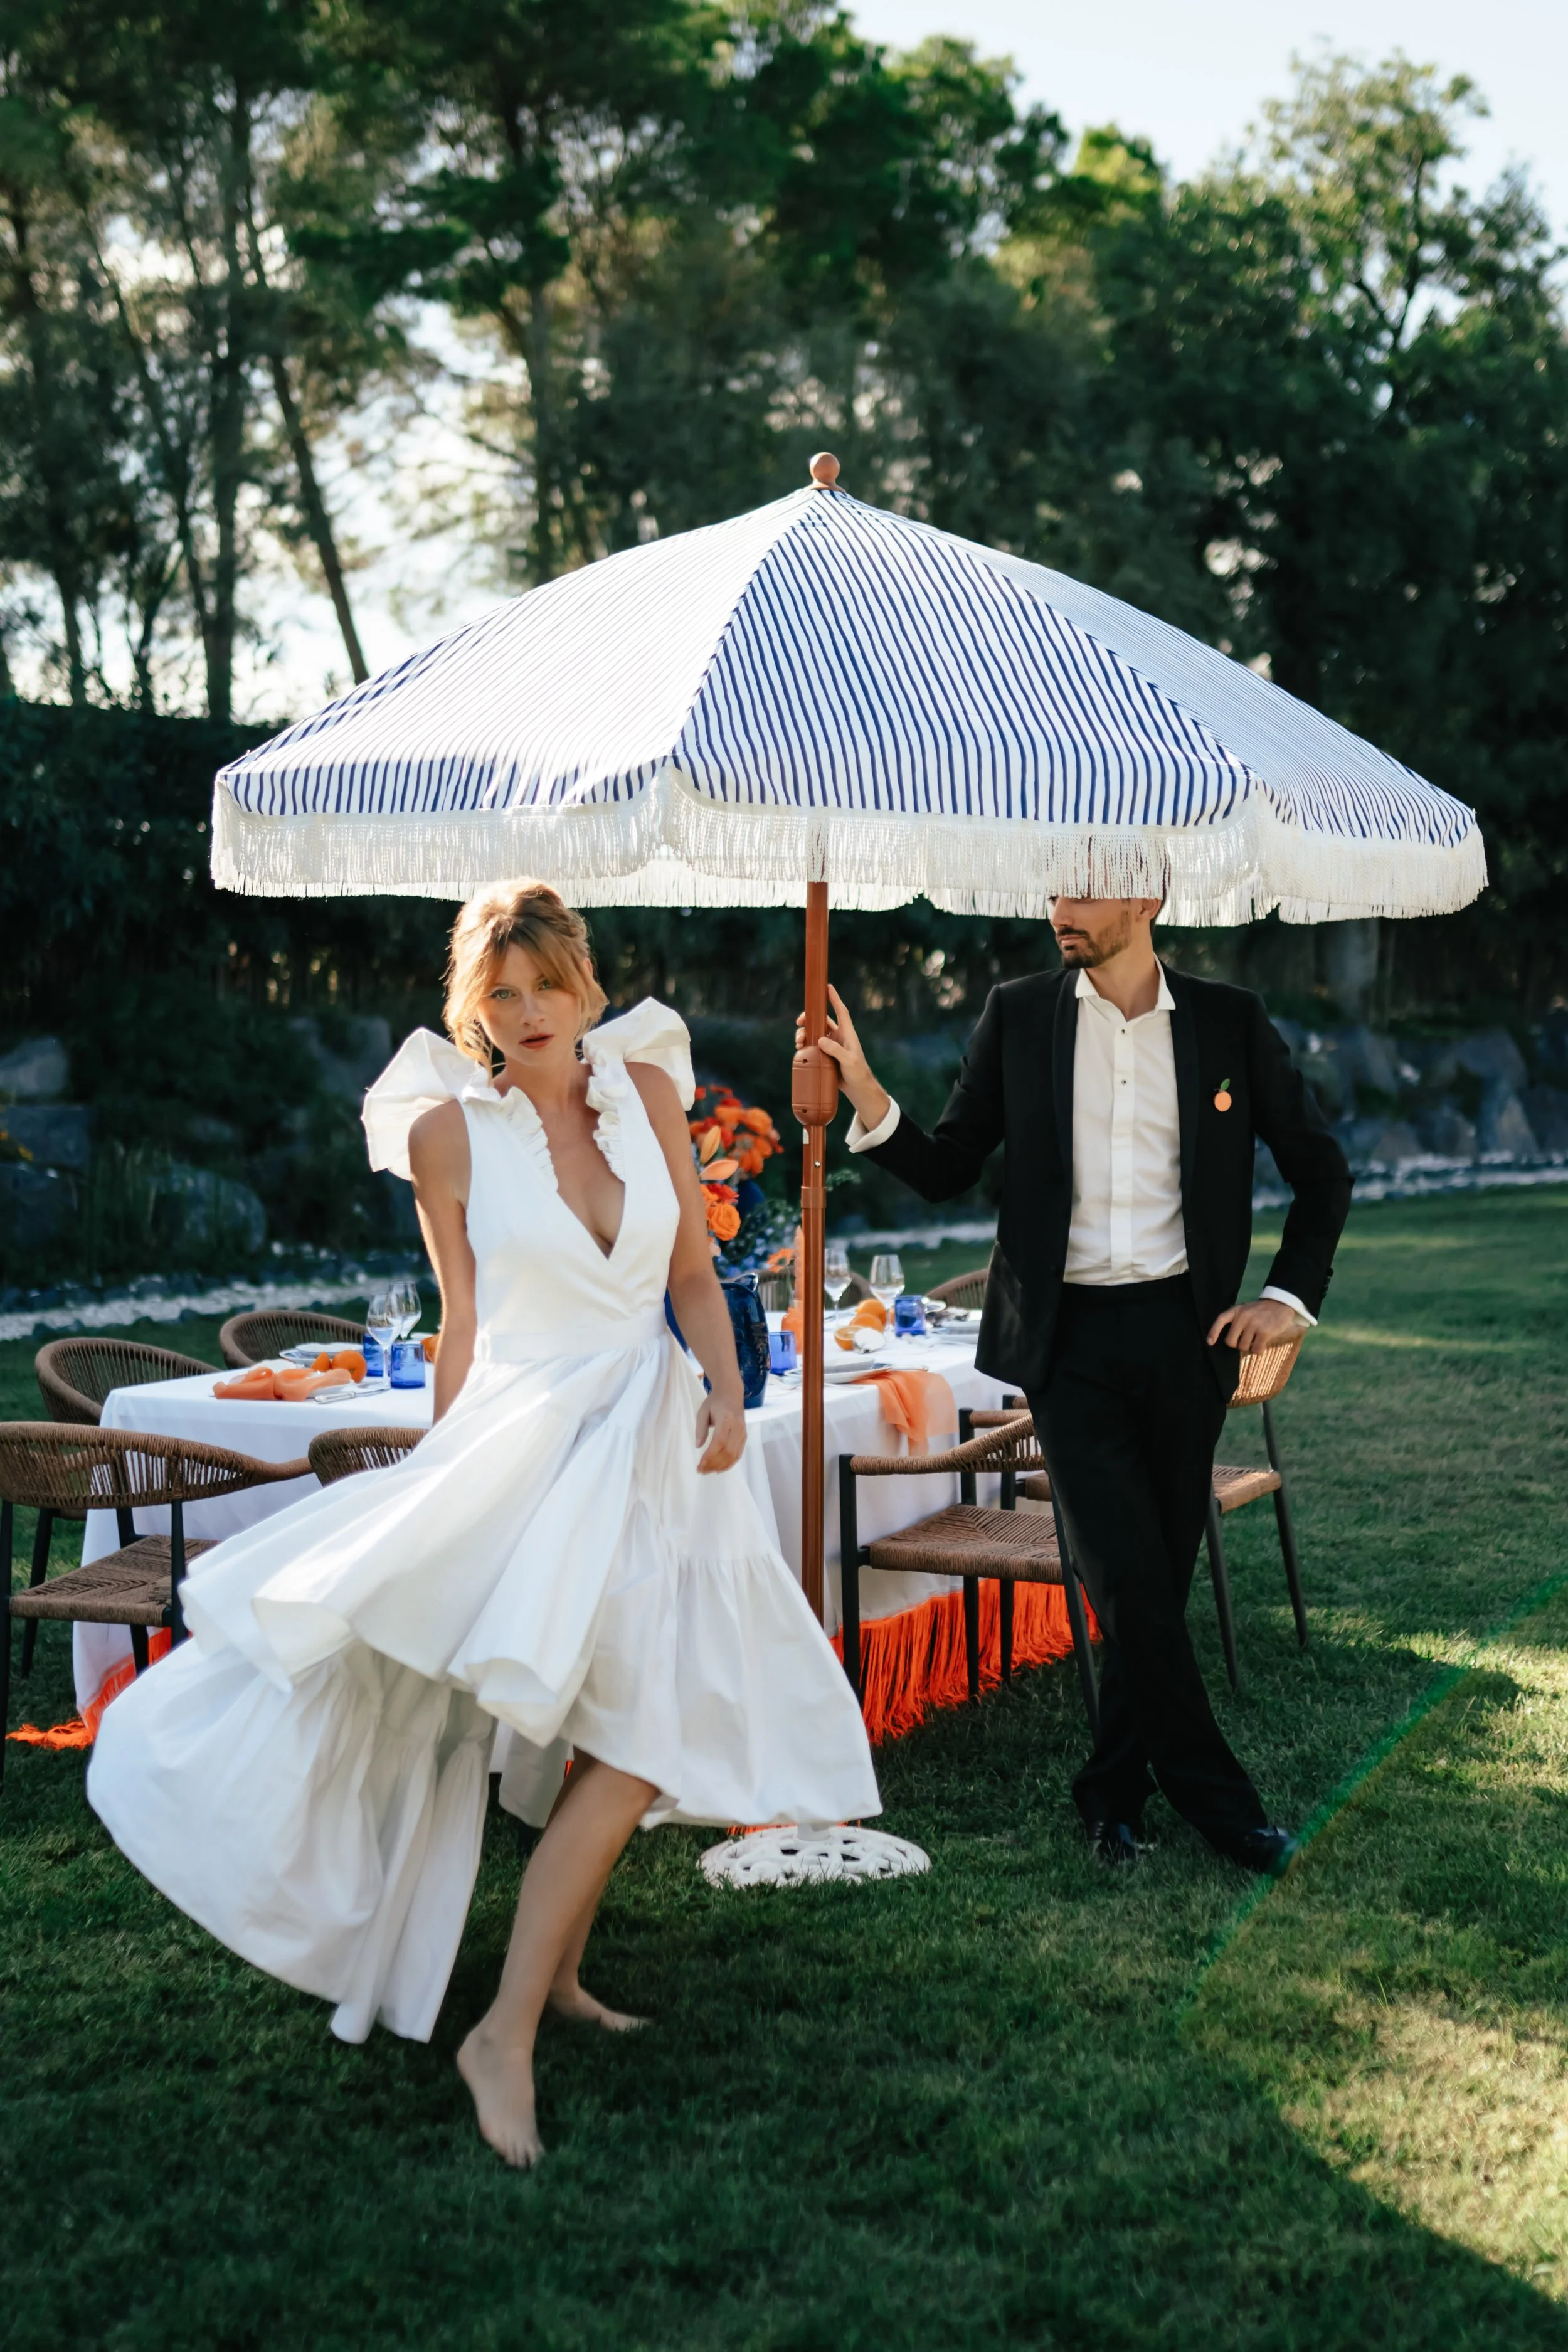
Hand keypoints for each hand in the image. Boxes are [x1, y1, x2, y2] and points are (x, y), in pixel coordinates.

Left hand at [695, 1390, 745, 1473]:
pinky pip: (738, 1454)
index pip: (719, 1442)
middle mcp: (737, 1427)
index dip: (710, 1455)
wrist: (731, 1392)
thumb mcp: (703, 1411)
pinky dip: (729, 1464)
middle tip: (701, 1471)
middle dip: (714, 1464)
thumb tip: (698, 1446)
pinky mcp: (745, 1436)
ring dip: (721, 1466)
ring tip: (708, 1471)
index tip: (700, 1464)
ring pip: (734, 1455)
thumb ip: (700, 1428)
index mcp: (726, 1418)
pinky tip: (719, 1468)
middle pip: (728, 1451)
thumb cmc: (715, 1401)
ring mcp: (743, 1432)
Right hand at [793, 985, 889, 1129]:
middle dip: (809, 1019)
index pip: (841, 1012)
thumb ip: (836, 1050)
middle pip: (821, 1021)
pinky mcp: (824, 1056)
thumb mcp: (849, 1061)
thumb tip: (820, 1039)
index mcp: (847, 1033)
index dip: (834, 999)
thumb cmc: (858, 1074)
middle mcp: (838, 1037)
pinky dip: (804, 1045)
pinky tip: (799, 1049)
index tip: (828, 987)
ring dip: (804, 1033)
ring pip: (814, 1033)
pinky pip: (811, 1046)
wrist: (857, 1089)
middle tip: (799, 1022)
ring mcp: (830, 1046)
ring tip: (798, 1041)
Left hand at [1207, 1297, 1307, 1354]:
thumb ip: (1237, 1321)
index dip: (1213, 1332)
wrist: (1281, 1304)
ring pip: (1243, 1347)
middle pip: (1231, 1341)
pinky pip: (1256, 1350)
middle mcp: (1243, 1317)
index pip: (1221, 1320)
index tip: (1210, 1342)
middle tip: (1246, 1341)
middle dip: (1237, 1344)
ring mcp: (1253, 1324)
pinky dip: (1259, 1350)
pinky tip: (1262, 1345)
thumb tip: (1230, 1341)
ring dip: (1249, 1347)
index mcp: (1237, 1310)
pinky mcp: (1264, 1332)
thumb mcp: (1246, 1310)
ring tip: (1256, 1340)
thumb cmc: (1261, 1311)